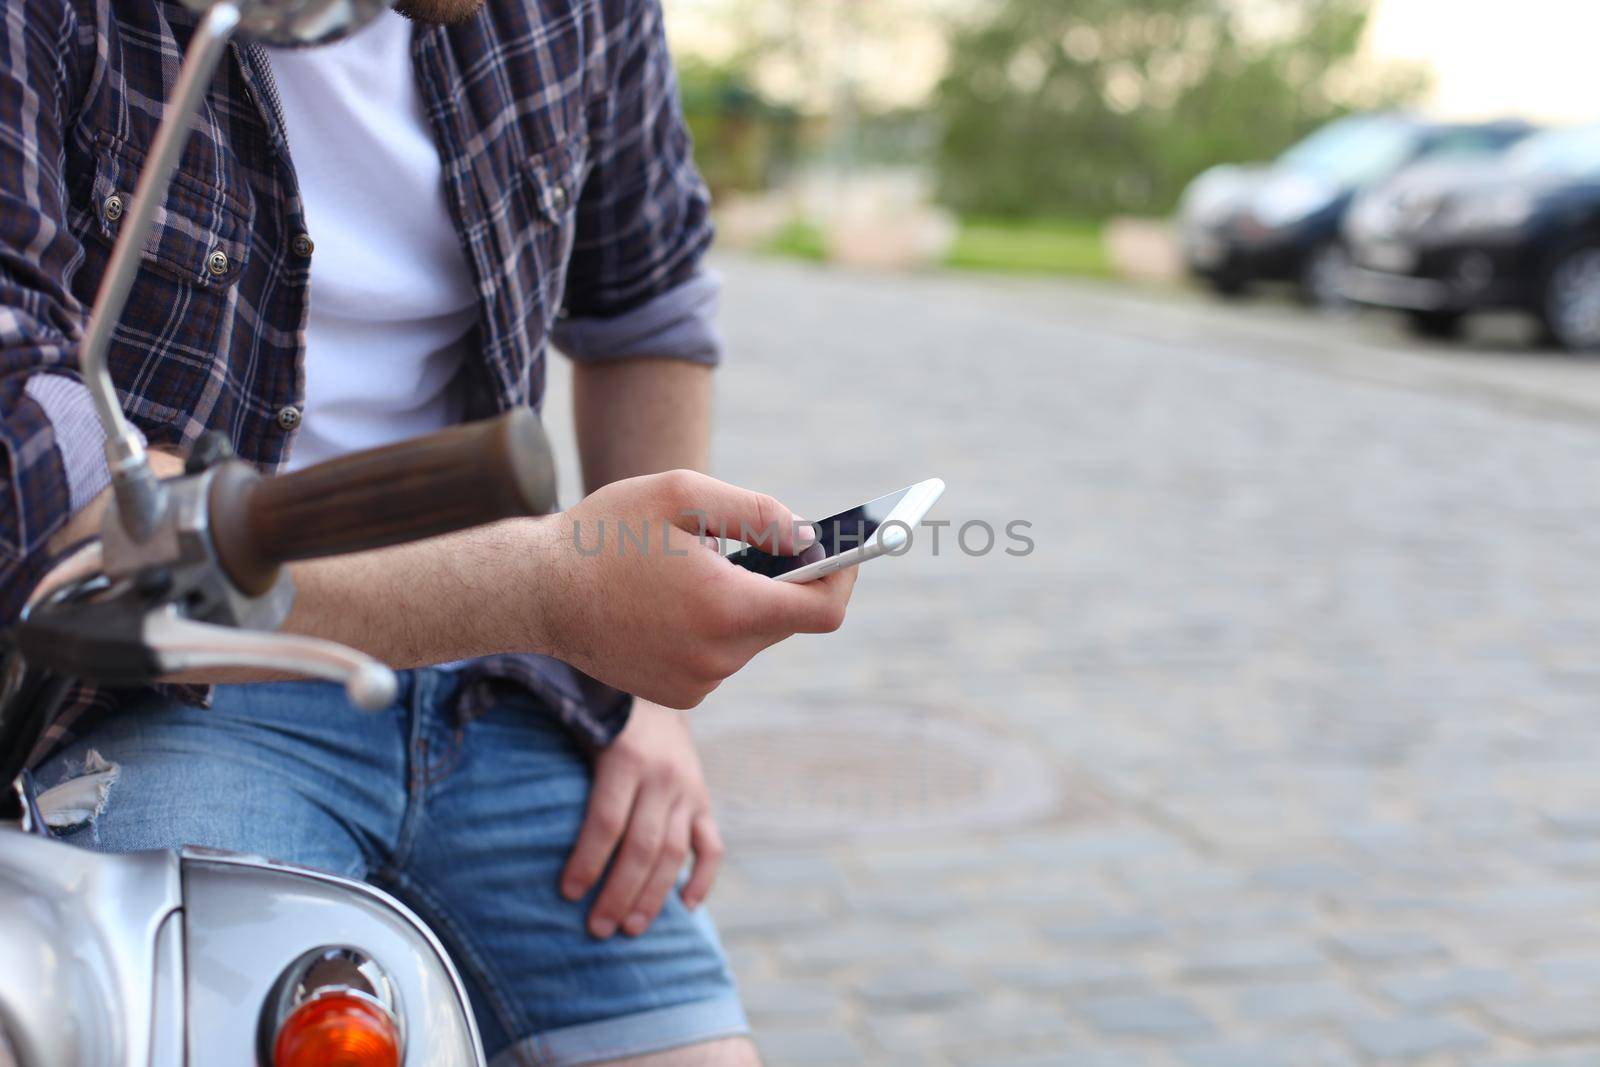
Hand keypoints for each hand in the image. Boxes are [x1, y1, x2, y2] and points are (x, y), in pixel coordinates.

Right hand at [526, 469, 857, 708]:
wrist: (533, 593)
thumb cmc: (604, 534)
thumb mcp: (682, 495)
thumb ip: (756, 511)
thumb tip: (805, 536)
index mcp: (727, 607)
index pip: (822, 609)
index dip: (844, 578)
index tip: (847, 552)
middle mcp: (719, 657)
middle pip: (786, 620)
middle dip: (784, 581)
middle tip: (770, 542)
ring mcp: (698, 683)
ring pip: (752, 638)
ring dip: (744, 602)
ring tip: (699, 567)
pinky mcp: (678, 694)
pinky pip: (721, 657)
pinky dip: (715, 626)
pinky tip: (674, 599)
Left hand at [561, 701, 722, 938]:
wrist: (656, 691)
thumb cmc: (603, 718)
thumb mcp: (582, 727)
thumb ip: (555, 760)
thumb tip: (509, 804)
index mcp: (626, 757)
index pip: (607, 821)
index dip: (587, 860)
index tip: (568, 894)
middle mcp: (663, 776)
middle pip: (642, 846)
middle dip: (619, 893)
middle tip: (598, 929)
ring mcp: (688, 790)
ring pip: (675, 853)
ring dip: (653, 896)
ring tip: (630, 929)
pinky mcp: (704, 801)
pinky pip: (711, 846)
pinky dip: (702, 878)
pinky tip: (685, 907)